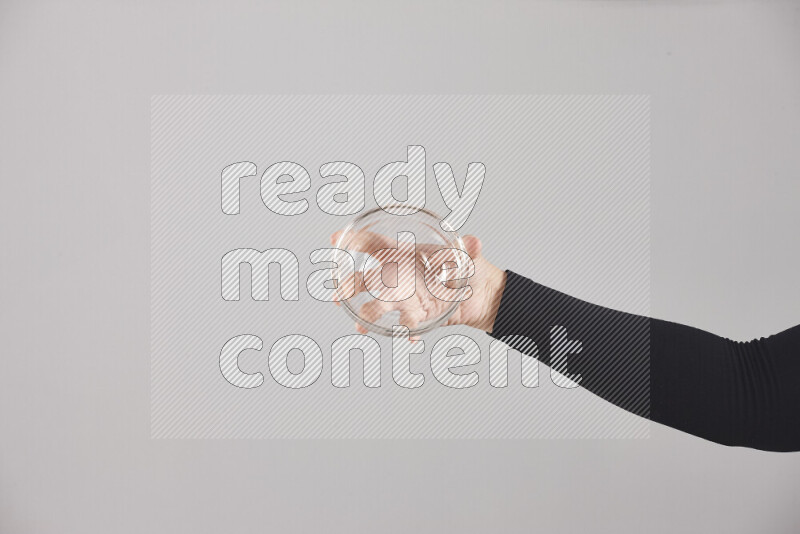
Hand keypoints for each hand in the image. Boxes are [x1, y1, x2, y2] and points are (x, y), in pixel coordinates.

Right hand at [330, 229, 506, 335]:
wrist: (481, 295)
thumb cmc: (468, 267)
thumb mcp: (468, 255)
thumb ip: (469, 249)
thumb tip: (475, 242)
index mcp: (404, 254)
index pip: (375, 244)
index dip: (355, 240)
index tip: (335, 239)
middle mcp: (399, 276)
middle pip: (367, 279)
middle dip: (349, 286)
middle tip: (339, 295)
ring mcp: (406, 298)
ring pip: (380, 306)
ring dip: (369, 315)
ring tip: (362, 326)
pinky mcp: (417, 317)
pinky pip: (405, 326)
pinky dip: (406, 332)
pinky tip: (410, 338)